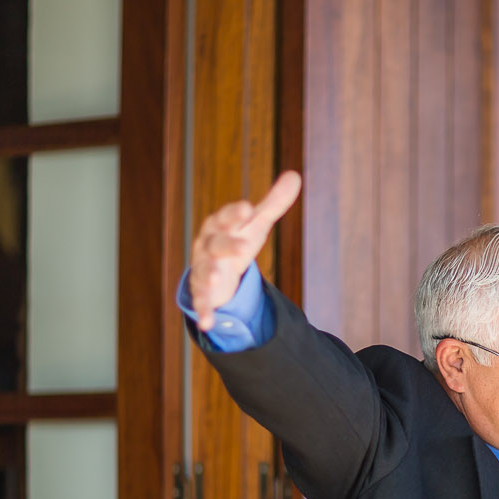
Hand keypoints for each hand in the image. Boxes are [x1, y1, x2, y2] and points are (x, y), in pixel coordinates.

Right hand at [188, 170, 302, 330]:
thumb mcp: (255, 224)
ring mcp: (203, 269)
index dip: (234, 213)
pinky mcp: (203, 293)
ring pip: (204, 271)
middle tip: (243, 248)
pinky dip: (205, 312)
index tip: (247, 209)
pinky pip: (202, 303)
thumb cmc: (235, 240)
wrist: (212, 268)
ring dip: (210, 275)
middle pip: (215, 243)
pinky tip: (208, 324)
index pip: (226, 216)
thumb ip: (273, 203)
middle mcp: (207, 246)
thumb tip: (295, 175)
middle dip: (227, 245)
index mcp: (220, 225)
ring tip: (217, 280)